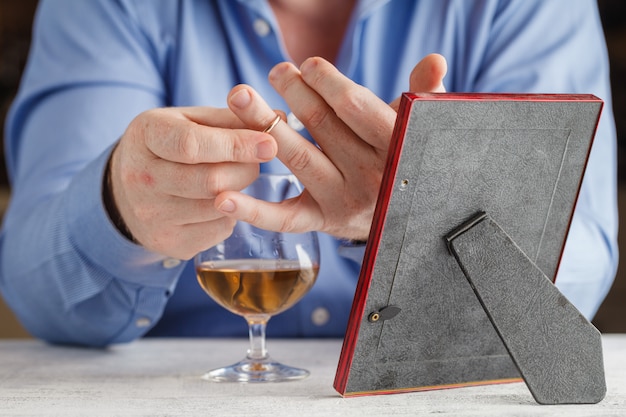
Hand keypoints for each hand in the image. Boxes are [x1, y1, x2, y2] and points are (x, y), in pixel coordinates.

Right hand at [107, 106, 277, 258]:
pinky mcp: (168, 243)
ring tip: (236, 177)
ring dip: (241, 192)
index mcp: (146, 136)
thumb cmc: (169, 146)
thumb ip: (232, 118)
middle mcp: (141, 179)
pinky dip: (230, 215)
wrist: (126, 190)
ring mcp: (151, 216)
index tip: (270, 144)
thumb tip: (279, 117)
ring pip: (218, 208)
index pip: (192, 145)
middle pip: (211, 181)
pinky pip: (218, 230)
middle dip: (246, 169)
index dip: (236, 146)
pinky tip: (220, 202)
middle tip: (256, 160)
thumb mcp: (190, 120)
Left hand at [216, 54, 446, 239]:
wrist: (408, 219)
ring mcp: (341, 202)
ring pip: (297, 159)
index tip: (308, 65)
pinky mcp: (320, 223)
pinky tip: (223, 197)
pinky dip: (252, 211)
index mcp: (394, 148)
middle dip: (293, 93)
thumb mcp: (417, 129)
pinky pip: (283, 219)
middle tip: (274, 71)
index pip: (356, 108)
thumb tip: (435, 60)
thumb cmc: (404, 161)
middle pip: (321, 127)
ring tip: (239, 97)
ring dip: (264, 126)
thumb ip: (422, 94)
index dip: (328, 83)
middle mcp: (368, 176)